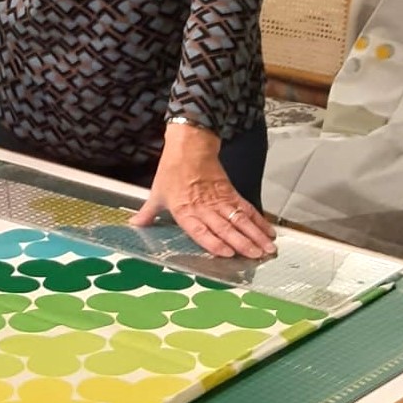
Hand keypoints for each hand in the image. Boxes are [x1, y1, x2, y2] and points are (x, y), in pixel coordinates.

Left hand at [131, 121, 276, 258]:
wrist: (189, 146)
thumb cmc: (171, 171)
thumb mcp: (157, 193)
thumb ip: (148, 213)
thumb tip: (134, 224)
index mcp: (184, 210)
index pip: (200, 230)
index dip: (213, 242)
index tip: (227, 254)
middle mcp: (204, 207)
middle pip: (225, 227)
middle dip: (242, 243)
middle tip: (256, 256)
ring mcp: (219, 200)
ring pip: (240, 219)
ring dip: (255, 234)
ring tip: (267, 249)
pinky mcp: (231, 192)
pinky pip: (246, 208)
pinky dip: (258, 220)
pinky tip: (268, 231)